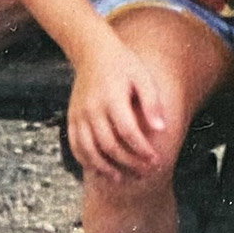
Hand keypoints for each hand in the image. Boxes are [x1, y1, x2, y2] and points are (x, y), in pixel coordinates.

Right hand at [66, 42, 170, 177]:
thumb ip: (152, 102)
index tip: (156, 160)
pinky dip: (87, 161)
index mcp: (112, 98)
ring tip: (122, 179)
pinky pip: (76, 146)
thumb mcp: (143, 77)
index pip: (128, 132)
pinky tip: (101, 170)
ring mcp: (79, 115)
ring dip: (106, 168)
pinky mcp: (72, 119)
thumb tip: (161, 129)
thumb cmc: (124, 66)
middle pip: (109, 145)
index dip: (142, 149)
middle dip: (128, 163)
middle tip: (145, 172)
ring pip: (89, 150)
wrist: (92, 53)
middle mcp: (92, 109)